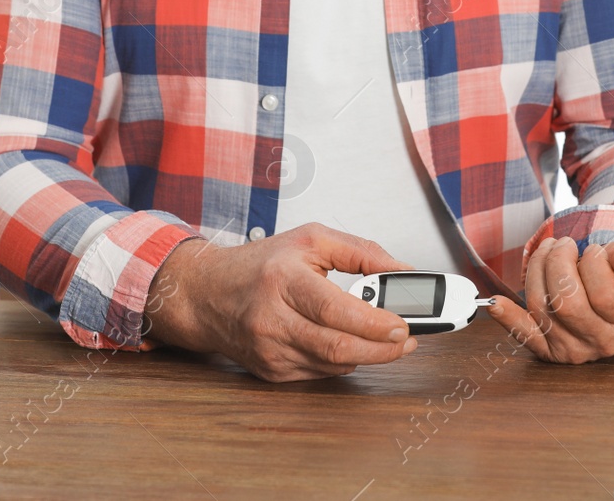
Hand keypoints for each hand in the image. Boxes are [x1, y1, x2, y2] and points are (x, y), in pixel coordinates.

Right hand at [144, 222, 418, 381]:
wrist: (206, 294)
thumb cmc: (260, 264)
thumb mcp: (312, 240)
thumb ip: (362, 252)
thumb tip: (403, 270)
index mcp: (283, 279)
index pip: (335, 309)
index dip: (375, 322)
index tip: (404, 323)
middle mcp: (272, 318)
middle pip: (337, 346)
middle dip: (383, 348)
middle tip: (407, 340)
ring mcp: (269, 349)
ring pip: (332, 365)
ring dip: (368, 356)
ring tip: (389, 342)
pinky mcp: (270, 370)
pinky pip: (319, 373)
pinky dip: (343, 362)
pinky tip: (352, 345)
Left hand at [486, 236, 613, 363]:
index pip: (603, 294)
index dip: (593, 263)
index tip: (595, 251)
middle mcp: (605, 342)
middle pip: (566, 304)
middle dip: (558, 262)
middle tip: (564, 244)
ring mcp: (576, 349)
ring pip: (541, 308)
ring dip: (537, 269)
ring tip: (549, 250)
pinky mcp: (550, 349)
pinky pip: (524, 335)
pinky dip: (507, 317)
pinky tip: (495, 303)